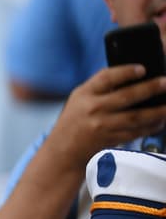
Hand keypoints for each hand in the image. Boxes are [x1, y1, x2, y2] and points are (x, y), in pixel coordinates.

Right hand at [49, 65, 165, 166]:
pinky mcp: (110, 139)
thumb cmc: (74, 119)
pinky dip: (150, 127)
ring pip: (135, 117)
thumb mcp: (79, 98)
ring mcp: (102, 126)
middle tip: (165, 83)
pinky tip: (161, 121)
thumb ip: (100, 87)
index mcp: (84, 94)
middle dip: (149, 89)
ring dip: (156, 112)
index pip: (106, 78)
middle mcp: (93, 109)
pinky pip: (135, 132)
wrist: (63, 149)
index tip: (142, 69)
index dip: (125, 72)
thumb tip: (133, 76)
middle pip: (126, 97)